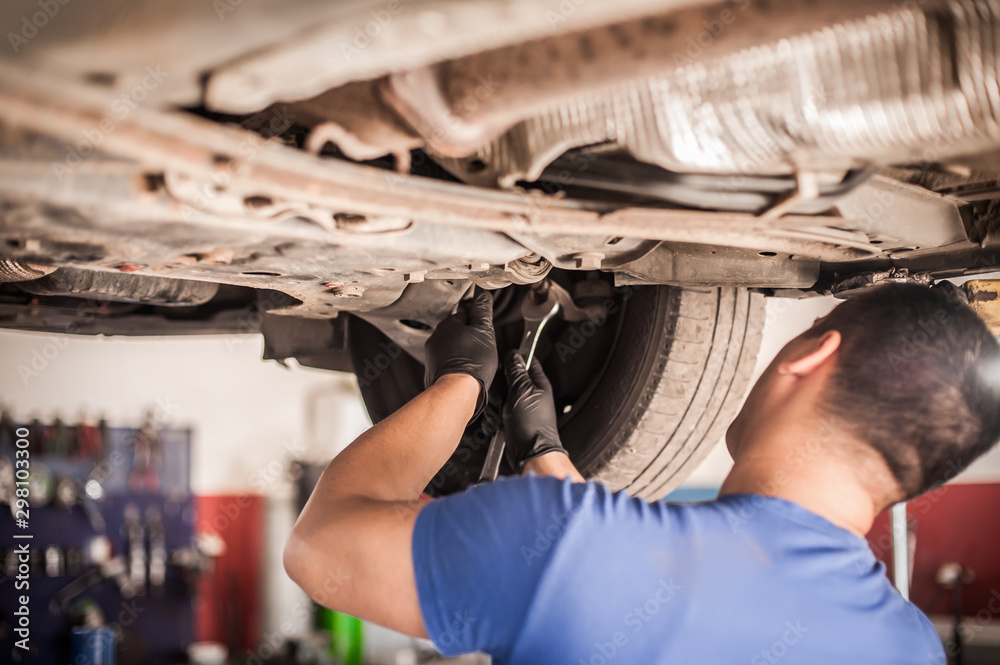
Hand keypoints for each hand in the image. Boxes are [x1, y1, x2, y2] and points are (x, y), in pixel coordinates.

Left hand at [424, 291, 497, 417]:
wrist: (457, 390)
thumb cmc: (472, 362)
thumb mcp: (484, 332)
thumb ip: (482, 312)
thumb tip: (483, 295)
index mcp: (448, 324)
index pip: (465, 314)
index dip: (477, 323)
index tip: (485, 332)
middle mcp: (436, 337)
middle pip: (456, 331)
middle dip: (468, 337)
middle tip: (481, 348)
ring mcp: (432, 355)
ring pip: (451, 348)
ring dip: (461, 351)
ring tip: (474, 362)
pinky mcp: (432, 370)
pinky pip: (446, 362)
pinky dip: (454, 364)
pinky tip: (465, 371)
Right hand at [502, 351, 568, 470]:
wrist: (530, 454)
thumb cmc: (532, 424)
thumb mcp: (522, 391)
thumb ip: (516, 372)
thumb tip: (513, 355)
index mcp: (537, 383)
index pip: (525, 362)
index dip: (512, 362)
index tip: (503, 370)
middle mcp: (529, 394)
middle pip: (506, 381)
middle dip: (498, 391)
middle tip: (502, 400)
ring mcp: (519, 409)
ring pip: (497, 399)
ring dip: (494, 409)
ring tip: (501, 417)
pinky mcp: (510, 422)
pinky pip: (495, 415)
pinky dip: (493, 421)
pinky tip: (498, 426)